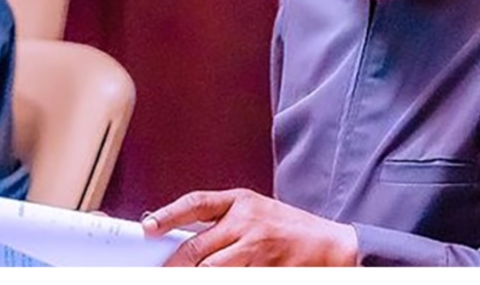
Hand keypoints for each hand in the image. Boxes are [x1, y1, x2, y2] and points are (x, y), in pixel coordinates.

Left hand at [141, 188, 357, 266]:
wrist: (331, 244)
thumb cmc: (288, 229)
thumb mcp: (256, 213)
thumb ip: (222, 223)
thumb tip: (178, 241)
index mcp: (243, 202)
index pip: (198, 203)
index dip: (169, 214)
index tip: (148, 227)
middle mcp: (248, 223)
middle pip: (197, 249)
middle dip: (173, 267)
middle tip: (160, 274)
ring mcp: (259, 250)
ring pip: (211, 272)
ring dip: (196, 277)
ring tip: (185, 278)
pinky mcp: (268, 272)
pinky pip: (235, 281)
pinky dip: (224, 281)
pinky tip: (224, 278)